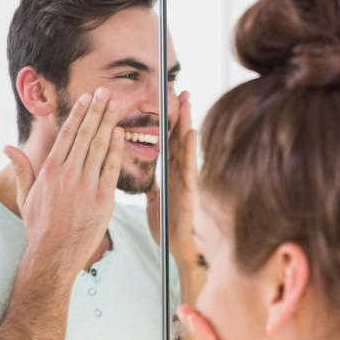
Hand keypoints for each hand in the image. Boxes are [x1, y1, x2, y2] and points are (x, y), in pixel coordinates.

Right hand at [4, 88, 124, 275]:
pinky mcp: (103, 199)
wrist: (53, 254)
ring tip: (115, 106)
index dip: (79, 113)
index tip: (87, 98)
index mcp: (50, 170)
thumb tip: (6, 146)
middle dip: (96, 111)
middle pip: (86, 134)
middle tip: (106, 93)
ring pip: (99, 147)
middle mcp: (68, 173)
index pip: (67, 134)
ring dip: (108, 123)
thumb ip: (21, 168)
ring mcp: (86, 185)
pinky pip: (111, 168)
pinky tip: (119, 133)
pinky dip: (116, 149)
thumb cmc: (39, 226)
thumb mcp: (25, 195)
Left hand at [147, 90, 199, 264]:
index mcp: (170, 173)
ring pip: (185, 146)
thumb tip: (147, 178)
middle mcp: (180, 173)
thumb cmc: (169, 228)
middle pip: (178, 137)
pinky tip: (192, 132)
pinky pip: (189, 167)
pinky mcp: (189, 192)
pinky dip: (191, 149)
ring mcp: (186, 180)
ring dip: (187, 121)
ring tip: (187, 100)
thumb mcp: (156, 202)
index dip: (167, 121)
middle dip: (179, 113)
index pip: (168, 141)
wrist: (177, 251)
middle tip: (180, 89)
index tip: (167, 100)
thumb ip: (153, 187)